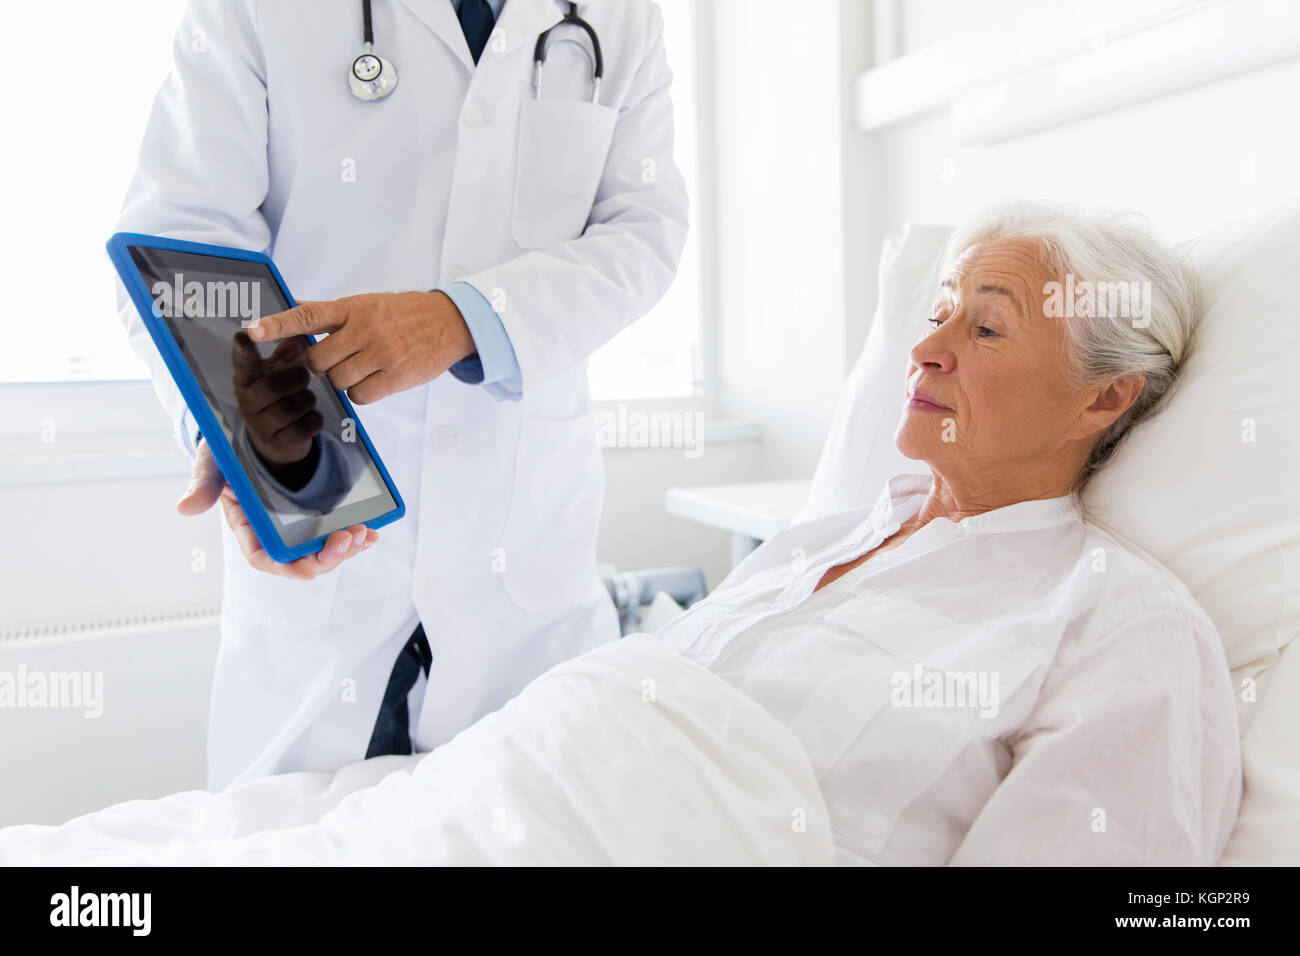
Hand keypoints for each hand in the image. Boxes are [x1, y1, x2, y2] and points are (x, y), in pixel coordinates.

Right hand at [176, 439, 376, 578]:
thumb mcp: (211, 464)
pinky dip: (355, 534)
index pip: (265, 557)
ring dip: (346, 547)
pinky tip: (371, 529)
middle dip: (328, 556)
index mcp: (248, 526)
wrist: (247, 433)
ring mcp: (297, 523)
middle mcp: (274, 530)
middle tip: (349, 538)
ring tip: (364, 534)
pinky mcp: (316, 512)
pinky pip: (337, 530)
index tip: (310, 567)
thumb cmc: (225, 453)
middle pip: (302, 558)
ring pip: (324, 548)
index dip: (288, 566)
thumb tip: (184, 507)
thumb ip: (202, 485)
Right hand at [230, 331, 321, 469]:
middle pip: (275, 386)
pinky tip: (308, 416)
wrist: (276, 440)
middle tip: (302, 376)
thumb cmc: (278, 394)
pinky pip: (307, 425)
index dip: (243, 351)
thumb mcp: (280, 369)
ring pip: (294, 407)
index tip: (242, 336)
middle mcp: (247, 402)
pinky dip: (314, 418)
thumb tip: (300, 335)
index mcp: (246, 379)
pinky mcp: (279, 444)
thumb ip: (289, 350)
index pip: (242, 363)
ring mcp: (260, 425)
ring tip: (304, 398)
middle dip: (297, 379)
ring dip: (307, 400)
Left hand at [246, 291, 474, 403]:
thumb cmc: (404, 314)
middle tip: (342, 358)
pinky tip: (375, 379)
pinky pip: (360, 396)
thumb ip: (329, 312)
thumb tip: (293, 305)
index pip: (307, 316)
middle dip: (323, 365)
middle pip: (318, 361)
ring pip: (338, 381)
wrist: (449, 323)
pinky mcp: (395, 376)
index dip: (277, 325)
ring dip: (344, 380)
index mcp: (352, 309)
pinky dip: (362, 392)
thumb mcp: (367, 304)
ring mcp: (380, 354)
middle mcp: (364, 329)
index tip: (252, 332)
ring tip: (364, 367)